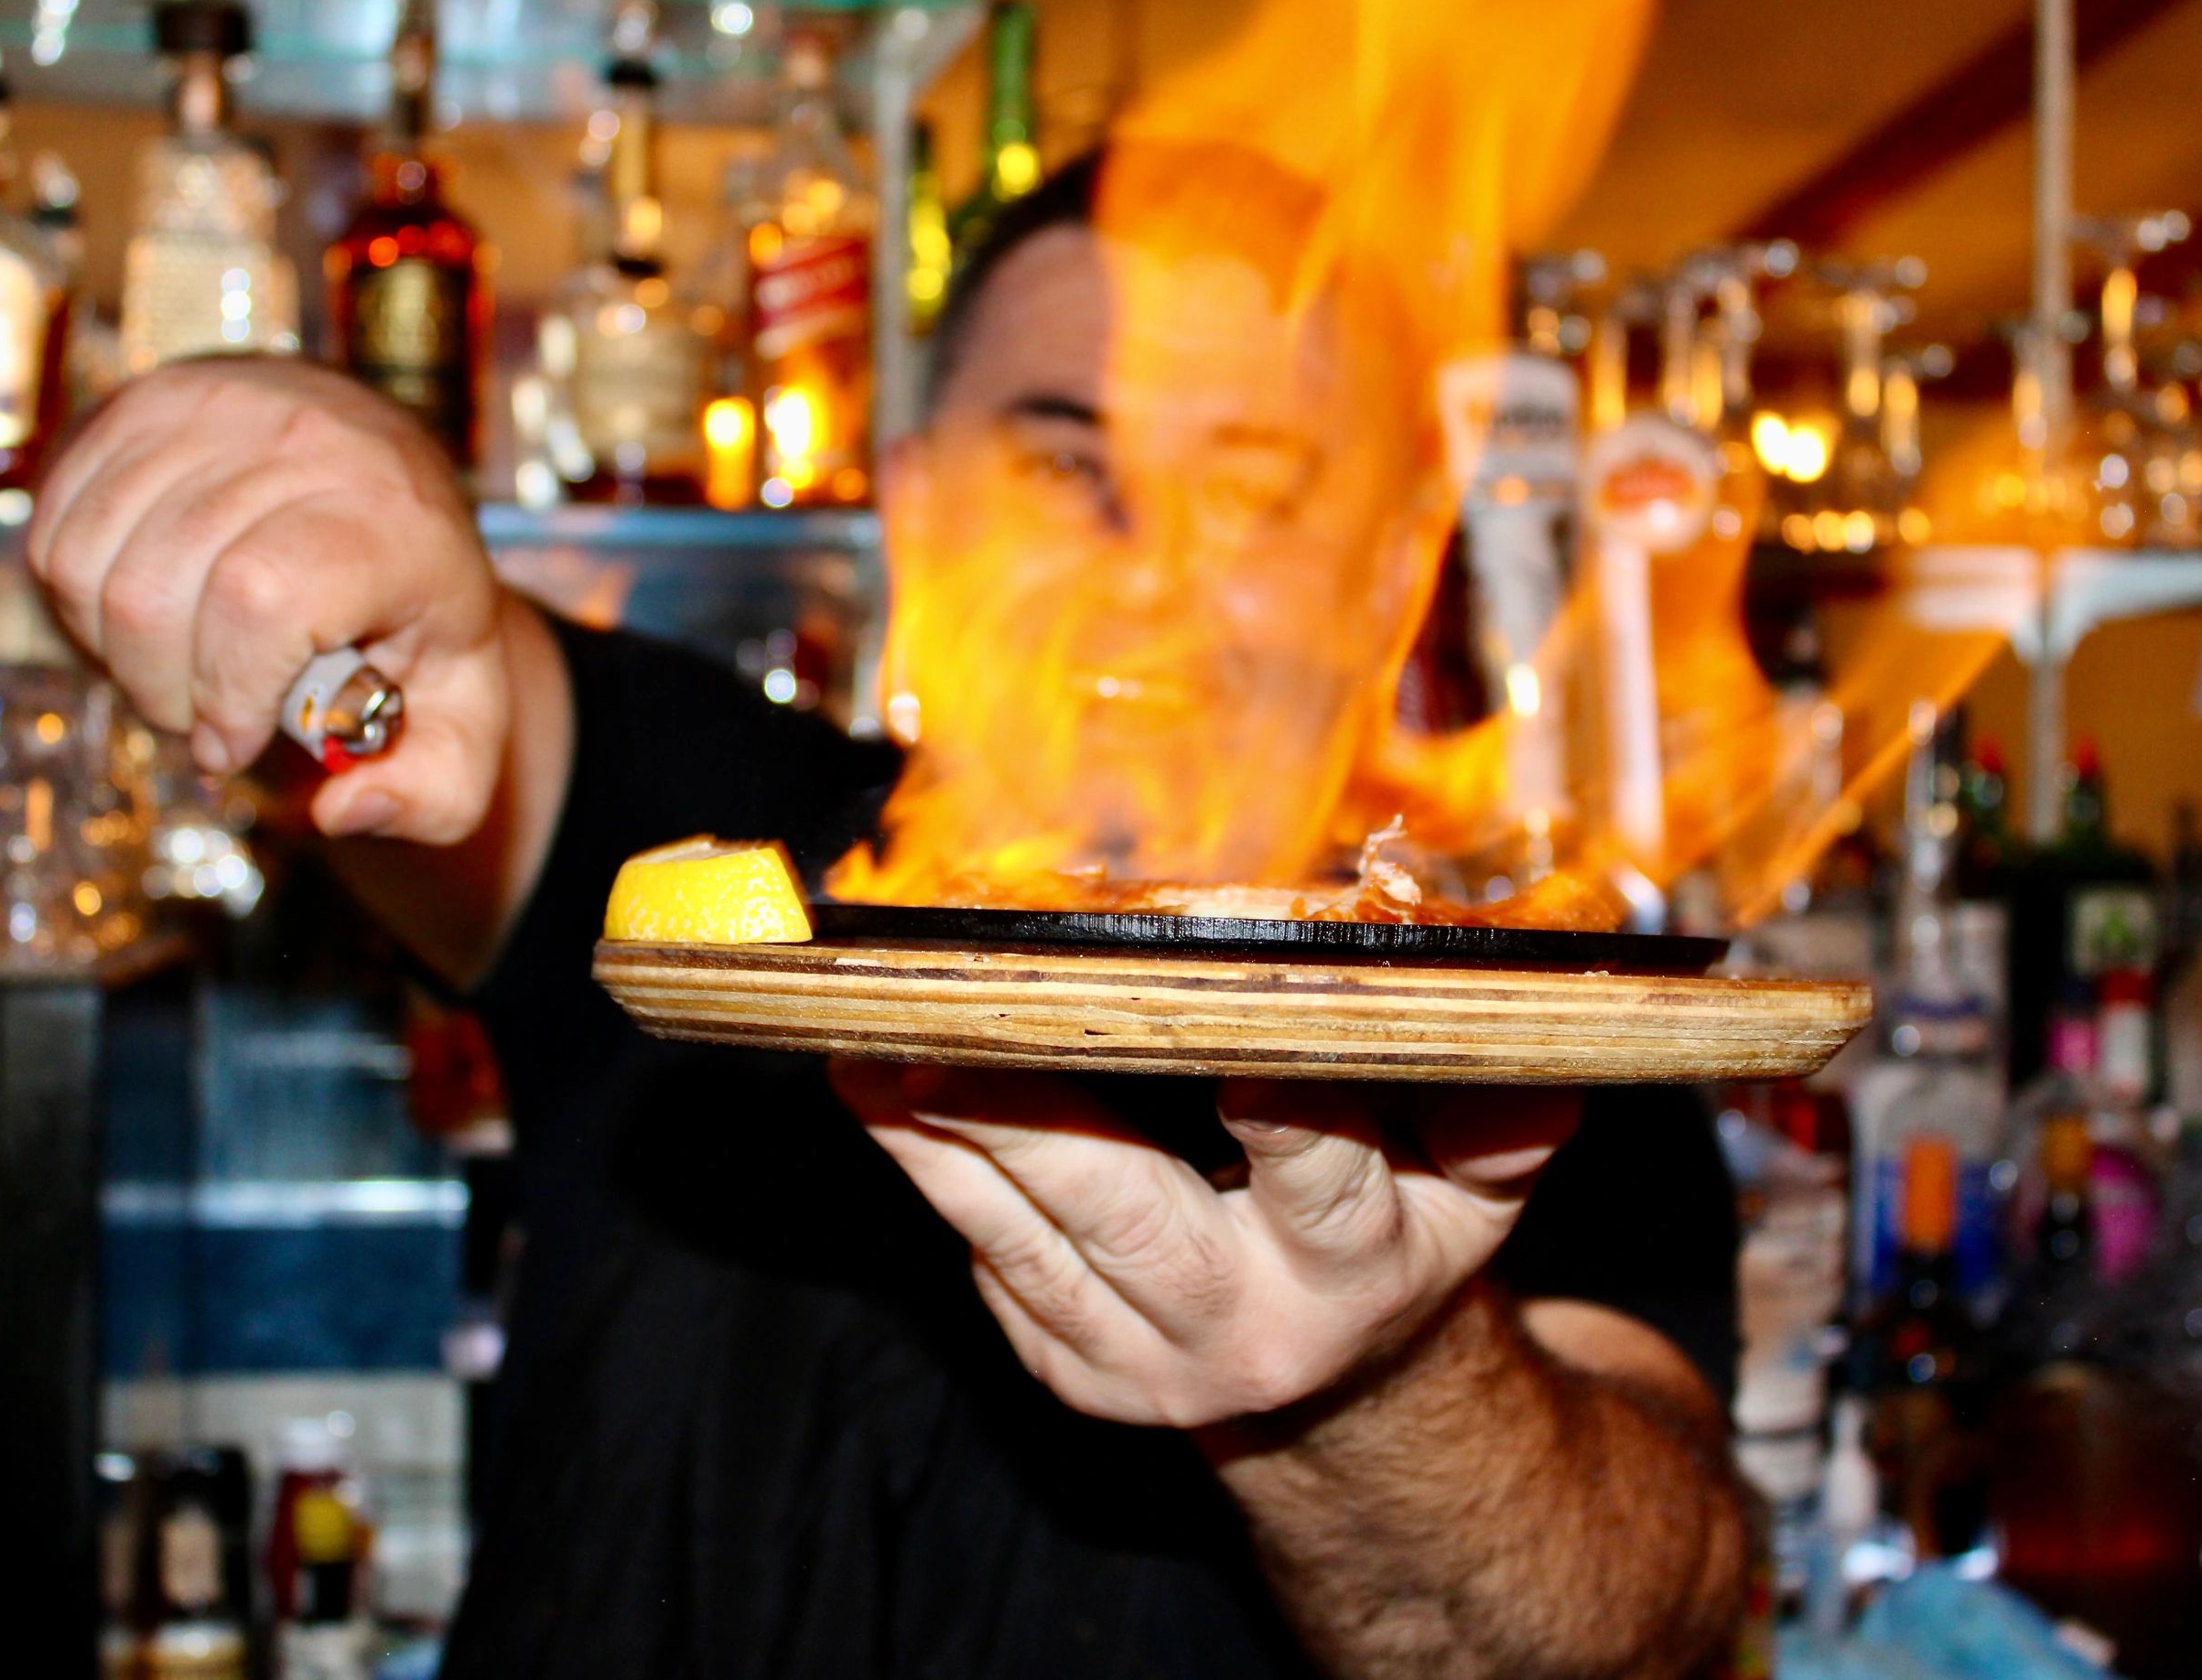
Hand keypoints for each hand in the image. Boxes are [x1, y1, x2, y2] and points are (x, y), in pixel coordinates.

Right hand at [29, 356, 509, 844]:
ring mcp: (219, 406)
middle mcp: (308, 441)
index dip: (228, 690)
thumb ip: (431, 798)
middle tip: (205, 716)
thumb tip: (342, 811)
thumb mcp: (463, 723)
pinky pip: (57, 526)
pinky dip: (83, 600)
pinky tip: (150, 616)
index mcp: (395, 522)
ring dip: (116, 650)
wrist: (401, 503)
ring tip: (181, 667)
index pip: (261, 598)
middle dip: (164, 691)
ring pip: (90, 562)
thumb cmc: (424, 629)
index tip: (235, 740)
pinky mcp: (148, 400)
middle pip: (155, 592)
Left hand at [828, 1062, 1578, 1426]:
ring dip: (941, 1144)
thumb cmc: (1400, 1238)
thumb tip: (1542, 1063)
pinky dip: (942, 1185)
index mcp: (1356, 1266)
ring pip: (1027, 1243)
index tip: (1219, 1032)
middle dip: (1025, 1113)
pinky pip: (998, 1274)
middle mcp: (1246, 1327)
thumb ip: (1500, 1126)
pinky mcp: (1078, 1376)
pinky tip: (892, 1107)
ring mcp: (1147, 1364)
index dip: (1276, 1103)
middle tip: (942, 1024)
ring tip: (866, 1054)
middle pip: (1123, 1211)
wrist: (1337, 1385)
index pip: (1318, 1172)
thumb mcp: (1476, 1189)